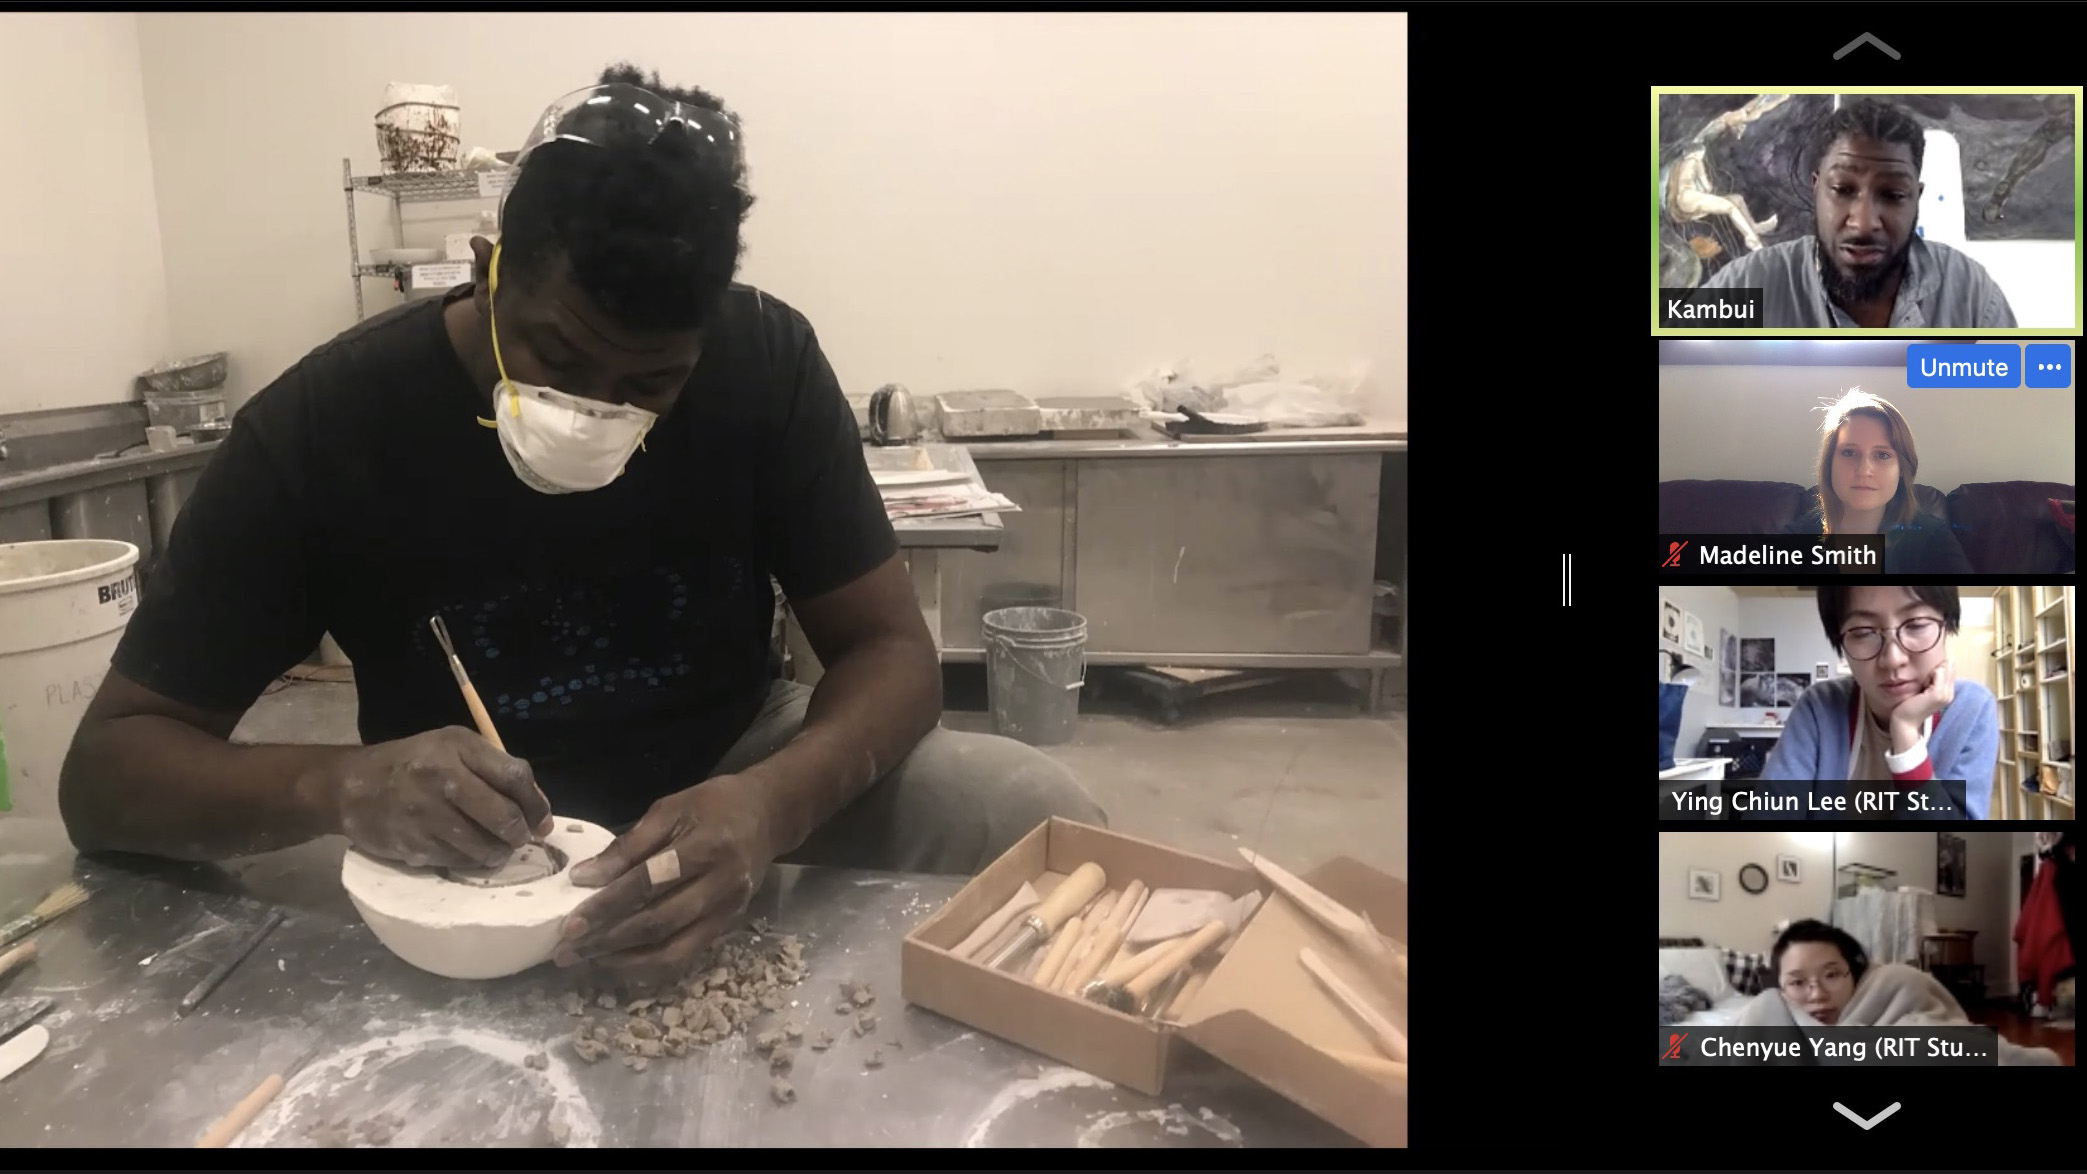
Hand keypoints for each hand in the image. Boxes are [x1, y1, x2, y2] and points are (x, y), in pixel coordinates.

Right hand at [316, 726, 552, 869]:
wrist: (351, 785)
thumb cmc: (414, 762)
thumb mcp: (454, 747)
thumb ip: (496, 769)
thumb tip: (539, 810)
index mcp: (457, 748)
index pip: (515, 777)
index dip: (536, 804)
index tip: (542, 820)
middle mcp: (442, 779)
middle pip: (504, 817)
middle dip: (520, 834)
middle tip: (521, 838)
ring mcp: (425, 815)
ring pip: (484, 846)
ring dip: (498, 853)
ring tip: (497, 848)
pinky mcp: (412, 845)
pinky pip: (458, 861)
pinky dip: (471, 861)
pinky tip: (467, 851)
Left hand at [556, 774, 778, 986]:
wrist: (767, 816)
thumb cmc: (714, 805)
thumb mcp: (670, 809)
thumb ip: (628, 846)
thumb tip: (585, 877)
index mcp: (706, 848)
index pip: (650, 883)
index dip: (608, 905)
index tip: (571, 921)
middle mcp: (722, 886)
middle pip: (659, 923)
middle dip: (608, 940)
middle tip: (566, 950)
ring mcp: (727, 912)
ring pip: (673, 951)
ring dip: (625, 962)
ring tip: (587, 962)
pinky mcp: (727, 927)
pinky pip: (685, 956)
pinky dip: (649, 966)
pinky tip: (618, 962)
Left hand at [1889, 659, 1954, 748]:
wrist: (1905, 721)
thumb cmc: (1910, 705)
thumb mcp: (1924, 690)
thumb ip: (1932, 680)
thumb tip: (1937, 665)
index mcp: (1948, 694)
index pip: (1949, 671)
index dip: (1937, 669)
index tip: (1925, 680)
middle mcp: (1950, 694)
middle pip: (1948, 668)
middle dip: (1935, 669)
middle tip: (1923, 683)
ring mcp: (1945, 694)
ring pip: (1943, 669)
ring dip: (1930, 672)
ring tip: (1922, 686)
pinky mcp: (1938, 694)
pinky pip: (1938, 673)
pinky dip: (1928, 674)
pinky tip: (1922, 685)